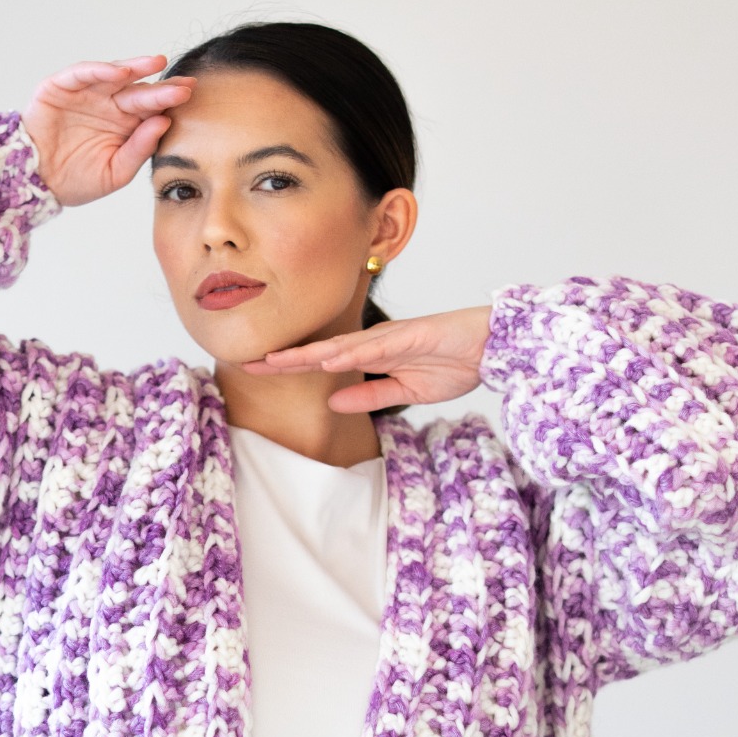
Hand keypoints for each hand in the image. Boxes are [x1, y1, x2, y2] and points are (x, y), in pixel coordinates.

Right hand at [21, 56, 195, 206]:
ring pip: (115, 75)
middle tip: (183, 84)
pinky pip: (83, 73)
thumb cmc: (75, 180)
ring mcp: (86, 93)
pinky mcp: (61, 86)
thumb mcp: (115, 171)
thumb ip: (139, 149)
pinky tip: (120, 72)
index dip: (169, 101)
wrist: (35, 182)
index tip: (190, 96)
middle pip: (139, 91)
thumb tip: (165, 123)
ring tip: (157, 64)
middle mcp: (108, 105)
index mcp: (124, 125)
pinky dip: (101, 70)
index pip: (152, 109)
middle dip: (161, 87)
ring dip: (136, 68)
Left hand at [242, 306, 493, 410]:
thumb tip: (334, 401)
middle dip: (285, 358)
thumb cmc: (453, 363)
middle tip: (248, 363)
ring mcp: (391, 337)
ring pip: (340, 345)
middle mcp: (374, 342)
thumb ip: (370, 395)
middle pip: (321, 350)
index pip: (323, 361)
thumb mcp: (405, 390)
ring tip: (276, 361)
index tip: (258, 371)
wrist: (489, 348)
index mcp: (371, 355)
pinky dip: (351, 352)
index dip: (290, 366)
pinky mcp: (411, 335)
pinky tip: (329, 358)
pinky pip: (376, 346)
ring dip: (308, 353)